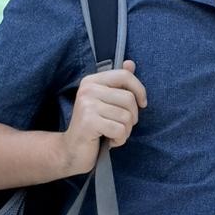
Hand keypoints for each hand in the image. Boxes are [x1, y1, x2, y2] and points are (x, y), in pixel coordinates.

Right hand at [62, 59, 146, 173]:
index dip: (140, 90)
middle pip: (129, 98)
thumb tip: (130, 63)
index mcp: (92, 80)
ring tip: (113, 134)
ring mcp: (87, 105)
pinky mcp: (89, 122)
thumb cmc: (94, 126)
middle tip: (121, 126)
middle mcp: (88, 89)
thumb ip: (118, 83)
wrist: (72, 150)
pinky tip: (110, 141)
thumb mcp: (106, 102)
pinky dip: (119, 140)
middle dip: (132, 117)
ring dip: (125, 131)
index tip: (142, 103)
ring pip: (126, 116)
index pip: (125, 75)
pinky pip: (119, 130)